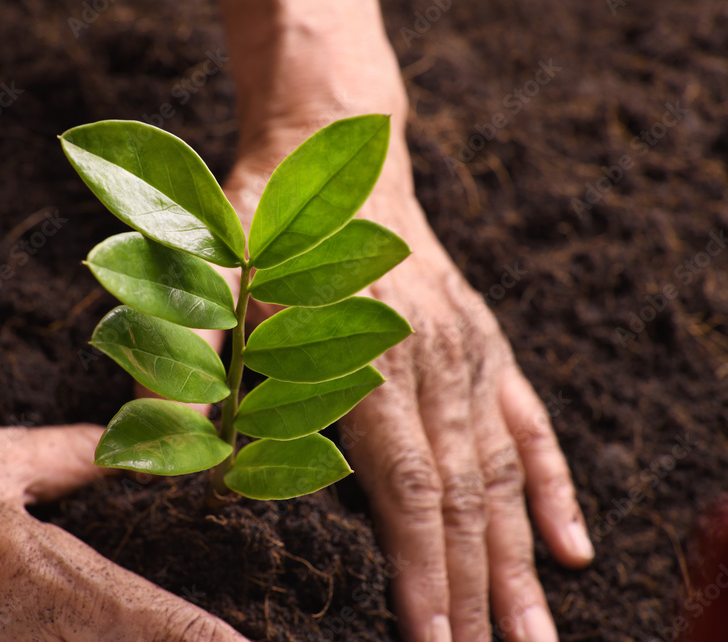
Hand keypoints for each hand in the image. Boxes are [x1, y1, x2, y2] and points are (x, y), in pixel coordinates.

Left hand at [212, 0, 593, 639]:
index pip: (404, 487)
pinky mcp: (484, 343)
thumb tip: (177, 445)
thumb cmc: (265, 226)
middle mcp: (427, 361)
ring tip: (535, 633)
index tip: (432, 638)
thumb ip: (196, 361)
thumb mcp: (211, 281)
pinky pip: (529, 423)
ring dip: (520, 559)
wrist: (336, 156)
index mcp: (359, 357)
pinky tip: (572, 543)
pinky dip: (553, 487)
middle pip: (462, 495)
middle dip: (474, 588)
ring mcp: (465, 352)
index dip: (421, 567)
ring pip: (501, 472)